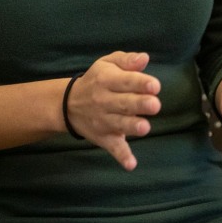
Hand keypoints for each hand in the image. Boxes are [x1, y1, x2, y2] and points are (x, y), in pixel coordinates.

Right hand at [65, 51, 160, 170]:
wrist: (66, 104)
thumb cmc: (96, 80)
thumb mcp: (107, 64)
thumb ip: (127, 60)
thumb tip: (145, 58)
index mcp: (106, 80)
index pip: (125, 81)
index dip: (140, 83)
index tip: (155, 86)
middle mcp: (104, 100)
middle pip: (124, 103)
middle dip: (139, 104)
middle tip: (155, 105)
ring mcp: (103, 121)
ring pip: (119, 125)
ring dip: (131, 127)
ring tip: (144, 127)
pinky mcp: (104, 138)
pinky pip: (112, 148)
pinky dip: (121, 156)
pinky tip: (131, 164)